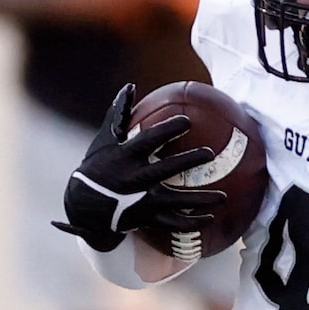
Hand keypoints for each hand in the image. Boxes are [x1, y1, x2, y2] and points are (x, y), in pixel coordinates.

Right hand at [53, 84, 225, 253]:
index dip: (166, 131)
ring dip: (200, 199)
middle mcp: (133, 179)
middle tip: (210, 154)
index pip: (147, 141)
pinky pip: (172, 223)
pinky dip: (192, 222)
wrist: (84, 204)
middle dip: (187, 161)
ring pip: (175, 201)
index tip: (186, 121)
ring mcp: (140, 201)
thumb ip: (119, 114)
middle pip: (164, 169)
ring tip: (224, 196)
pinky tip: (211, 218)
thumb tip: (130, 87)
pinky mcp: (146, 217)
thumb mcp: (105, 140)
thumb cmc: (97, 166)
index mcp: (124, 157)